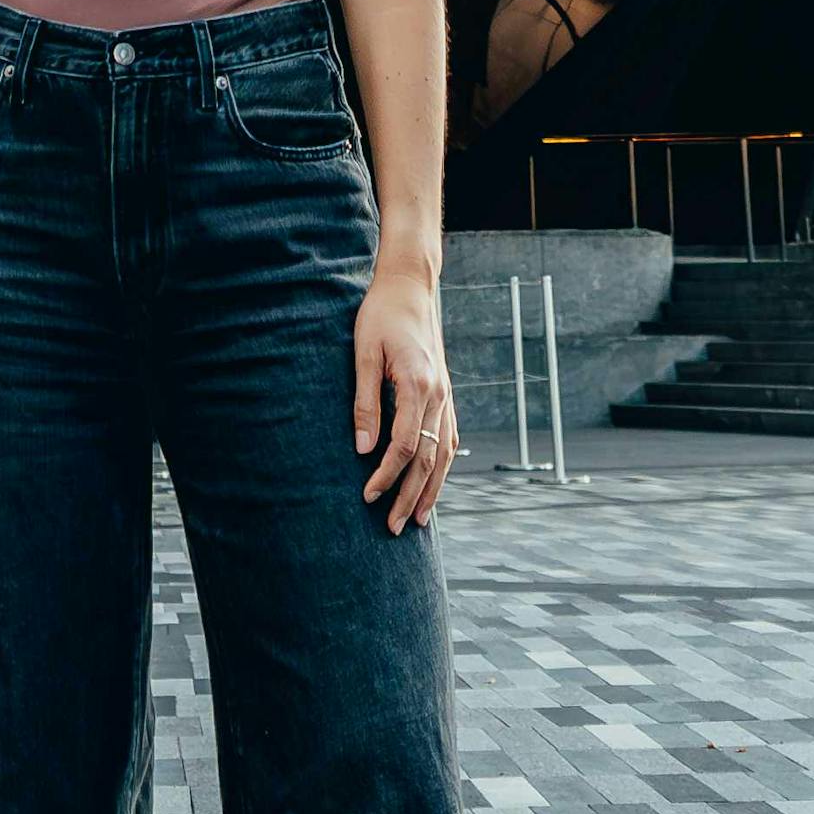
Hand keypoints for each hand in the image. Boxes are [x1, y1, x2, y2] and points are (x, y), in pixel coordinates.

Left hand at [353, 259, 455, 529]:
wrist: (410, 286)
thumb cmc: (380, 316)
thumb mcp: (364, 355)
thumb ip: (365, 403)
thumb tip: (362, 449)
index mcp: (418, 385)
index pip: (405, 445)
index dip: (386, 475)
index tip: (367, 496)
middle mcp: (439, 394)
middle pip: (428, 458)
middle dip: (410, 496)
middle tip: (391, 527)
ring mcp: (447, 395)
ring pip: (444, 454)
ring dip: (431, 489)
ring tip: (417, 520)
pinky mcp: (446, 394)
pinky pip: (450, 439)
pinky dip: (443, 466)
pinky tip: (434, 484)